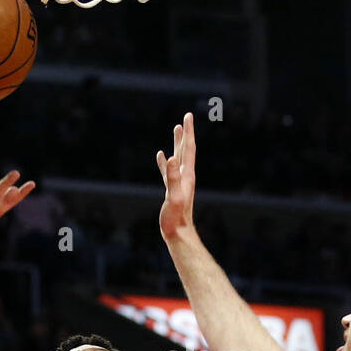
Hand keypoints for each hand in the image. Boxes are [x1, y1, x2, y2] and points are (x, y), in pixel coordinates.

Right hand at [156, 112, 196, 242]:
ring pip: (177, 158)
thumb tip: (170, 158)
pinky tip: (161, 156)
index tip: (188, 117)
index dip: (188, 132)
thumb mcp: (174, 197)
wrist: (178, 234)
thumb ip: (173, 178)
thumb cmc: (176, 218)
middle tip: (186, 118)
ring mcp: (178, 182)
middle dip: (185, 134)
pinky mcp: (171, 189)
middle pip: (185, 150)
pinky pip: (167, 170)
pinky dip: (164, 161)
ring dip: (176, 144)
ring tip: (176, 131)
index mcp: (186, 175)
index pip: (188, 149)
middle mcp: (184, 176)